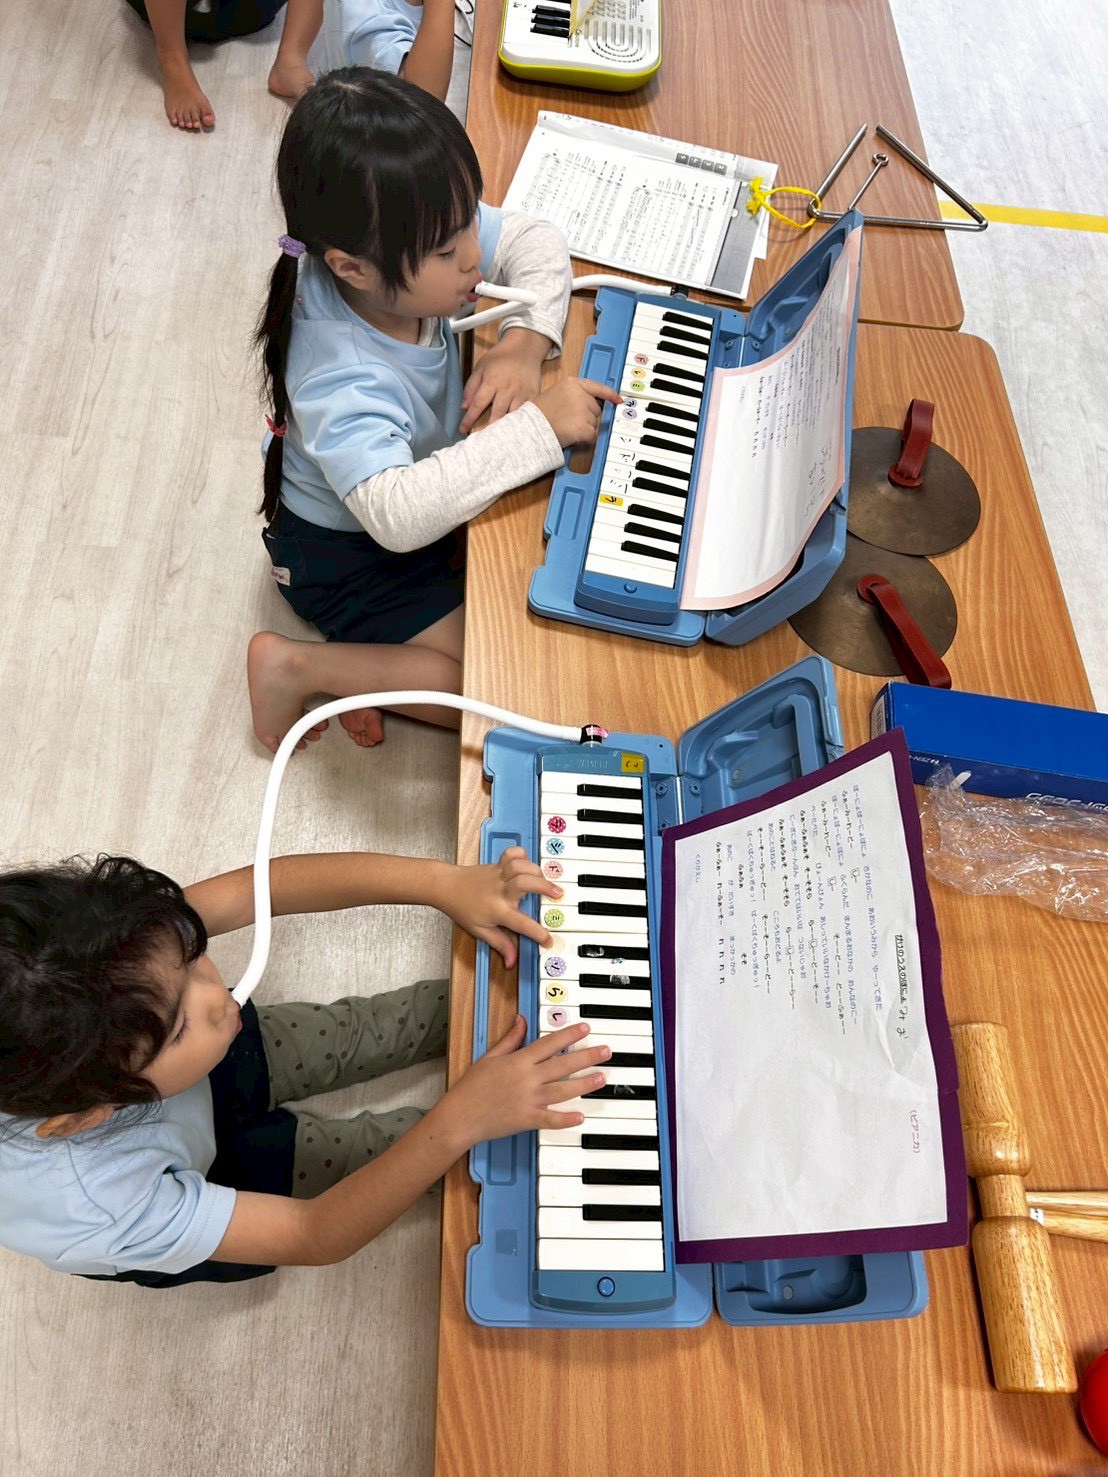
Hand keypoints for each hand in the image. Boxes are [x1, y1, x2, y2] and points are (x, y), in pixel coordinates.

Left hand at [435, 846, 561, 965]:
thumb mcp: (480, 931)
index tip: (548, 940)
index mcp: (498, 910)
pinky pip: (511, 853)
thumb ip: (500, 944)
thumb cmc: (462, 908)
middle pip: (525, 883)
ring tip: (544, 879)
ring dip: (536, 870)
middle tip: (558, 894)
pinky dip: (522, 854)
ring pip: (520, 866)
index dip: (537, 933)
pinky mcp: (497, 865)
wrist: (446, 887)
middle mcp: (501, 891)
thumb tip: (512, 961)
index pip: (522, 924)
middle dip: (544, 887)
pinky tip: (528, 863)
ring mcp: (499, 876)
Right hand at [443, 1017, 610, 1144]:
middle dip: (587, 1057)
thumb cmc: (471, 1087)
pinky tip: (580, 1115)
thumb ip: (510, 1039)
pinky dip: (566, 1118)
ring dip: (584, 1084)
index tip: (585, 1029)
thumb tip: (521, 1020)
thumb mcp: (489, 1057)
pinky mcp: (527, 1119)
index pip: (549, 1043)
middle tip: (605, 1052)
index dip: (569, 1035)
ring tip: (601, 1078)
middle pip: (563, 1065)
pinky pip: (550, 1119)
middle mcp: (526, 1079)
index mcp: (518, 1061)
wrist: (460, 1116)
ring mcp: (528, 1100)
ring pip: (562, 1090)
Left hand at [460, 334, 547, 433]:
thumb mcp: (481, 367)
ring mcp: (522, 394)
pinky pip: (527, 414)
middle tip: (480, 442)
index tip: (463, 430)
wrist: (525, 348)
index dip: (469, 419)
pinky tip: (514, 433)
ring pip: (513, 417)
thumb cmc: (500, 358)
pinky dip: (520, 424)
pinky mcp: (534, 396)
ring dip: (505, 430)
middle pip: (497, 415)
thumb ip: (471, 387)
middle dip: (488, 429)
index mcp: (492, 382)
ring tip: (497, 441)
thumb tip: (464, 408)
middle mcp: (507, 390)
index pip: (478, 404)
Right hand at [534, 377, 621, 447]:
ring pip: (594, 423)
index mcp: (572, 384)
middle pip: (595, 409)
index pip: (597, 388)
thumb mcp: (555, 394)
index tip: (618, 400)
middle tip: (569, 421)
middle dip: (587, 417)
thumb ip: (573, 395)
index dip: (609, 395)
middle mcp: (580, 395)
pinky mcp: (584, 428)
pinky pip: (592, 435)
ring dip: (584, 428)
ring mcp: (582, 411)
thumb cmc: (538, 414)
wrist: (530, 429)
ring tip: (566, 427)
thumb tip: (591, 404)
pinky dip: (584, 439)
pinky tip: (571, 436)